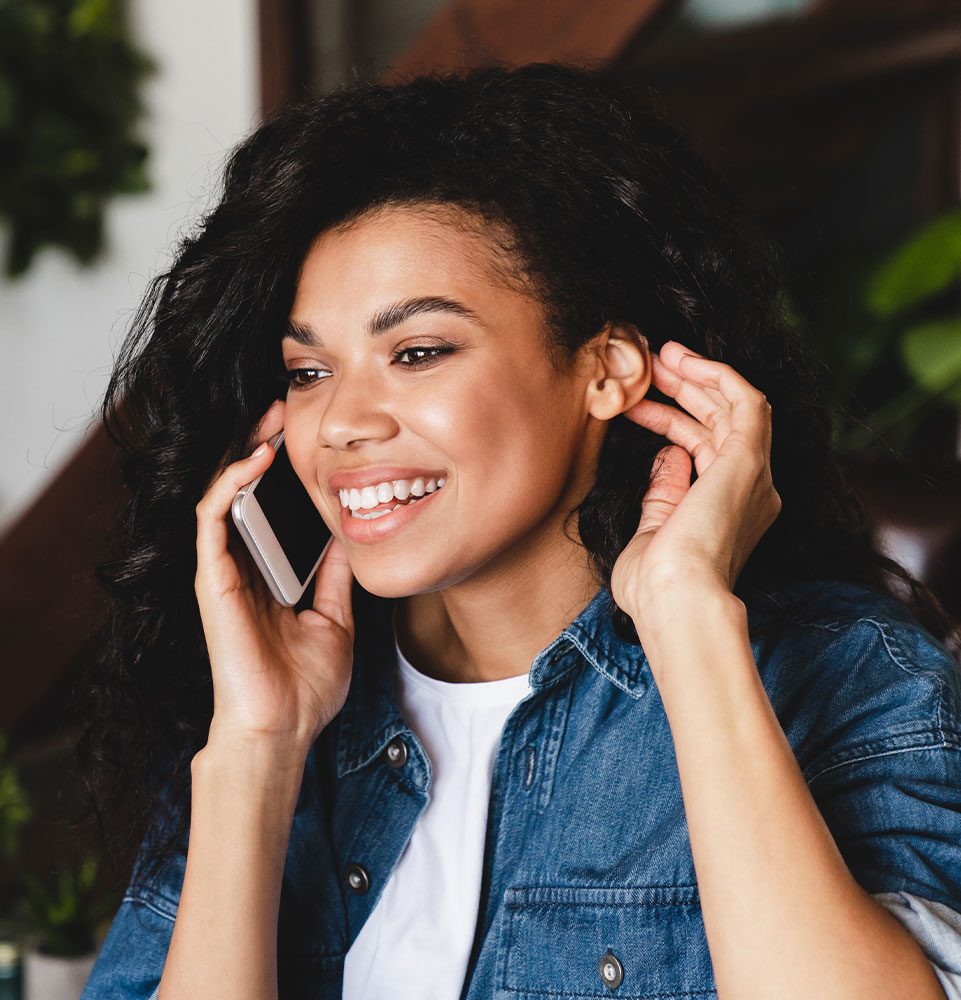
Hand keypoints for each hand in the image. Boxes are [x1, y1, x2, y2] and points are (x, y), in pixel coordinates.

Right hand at [194, 399, 354, 754]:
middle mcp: (242, 567)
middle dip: (260, 448)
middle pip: (243, 494)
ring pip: (222, 496)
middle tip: (284, 411)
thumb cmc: (304, 685)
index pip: (268, 509)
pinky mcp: (214, 580)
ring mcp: (224, 571)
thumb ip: (334, 577)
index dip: (282, 471)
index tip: (309, 438)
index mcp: (268, 574)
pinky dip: (229, 485)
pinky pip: (212, 521)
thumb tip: (349, 538)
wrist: (283, 729)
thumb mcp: (335, 618)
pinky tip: (254, 461)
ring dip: (243, 454)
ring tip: (269, 421)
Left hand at [610, 341, 780, 634]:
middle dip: (685, 391)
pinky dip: (718, 375)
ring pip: (735, 406)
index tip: (637, 405)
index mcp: (729, 512)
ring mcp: (753, 476)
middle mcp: (751, 492)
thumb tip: (668, 457)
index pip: (704, 451)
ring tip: (661, 355)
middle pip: (721, 424)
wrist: (675, 600)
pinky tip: (684, 361)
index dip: (671, 421)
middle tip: (649, 366)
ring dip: (699, 376)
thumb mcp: (653, 533)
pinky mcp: (749, 460)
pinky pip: (746, 400)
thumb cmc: (656, 587)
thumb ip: (664, 495)